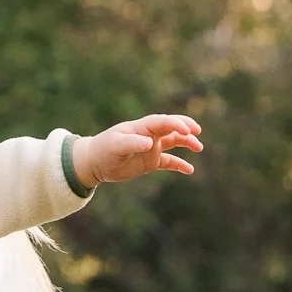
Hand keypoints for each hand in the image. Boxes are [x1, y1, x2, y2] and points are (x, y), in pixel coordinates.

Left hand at [72, 114, 204, 186]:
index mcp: (141, 128)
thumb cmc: (103, 150)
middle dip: (185, 128)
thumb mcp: (115, 146)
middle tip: (197, 133)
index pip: (162, 122)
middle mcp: (149, 136)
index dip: (176, 124)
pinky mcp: (150, 162)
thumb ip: (132, 143)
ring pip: (173, 143)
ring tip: (198, 148)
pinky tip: (190, 170)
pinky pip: (169, 162)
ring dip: (186, 143)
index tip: (188, 130)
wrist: (93, 163)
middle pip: (171, 128)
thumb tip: (150, 144)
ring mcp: (151, 148)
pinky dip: (179, 165)